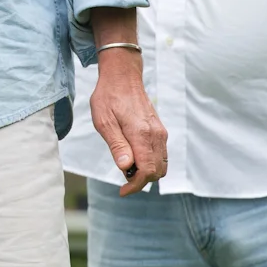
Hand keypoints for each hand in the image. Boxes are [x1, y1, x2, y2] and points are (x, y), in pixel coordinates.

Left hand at [89, 54, 167, 196]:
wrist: (123, 76)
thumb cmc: (109, 97)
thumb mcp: (104, 121)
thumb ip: (117, 145)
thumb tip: (126, 167)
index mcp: (142, 134)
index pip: (147, 171)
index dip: (135, 185)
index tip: (122, 190)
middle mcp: (156, 135)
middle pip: (157, 172)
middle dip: (141, 181)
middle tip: (122, 178)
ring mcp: (160, 132)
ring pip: (162, 164)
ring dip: (147, 172)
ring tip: (127, 166)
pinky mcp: (160, 130)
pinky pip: (161, 154)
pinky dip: (150, 162)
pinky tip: (133, 156)